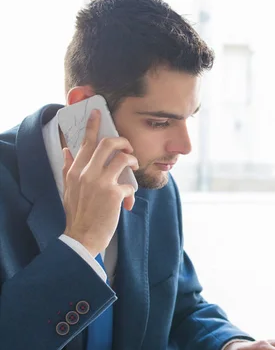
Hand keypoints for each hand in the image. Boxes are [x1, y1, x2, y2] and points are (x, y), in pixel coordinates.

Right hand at [62, 109, 138, 256]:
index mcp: (75, 170)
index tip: (98, 113)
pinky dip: (131, 192)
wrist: (82, 237)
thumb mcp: (68, 189)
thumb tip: (66, 150)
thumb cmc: (78, 213)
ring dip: (132, 161)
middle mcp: (86, 173)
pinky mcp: (113, 194)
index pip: (85, 143)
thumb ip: (68, 168)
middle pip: (108, 144)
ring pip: (122, 158)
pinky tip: (128, 201)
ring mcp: (100, 183)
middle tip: (129, 147)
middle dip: (123, 141)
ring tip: (133, 168)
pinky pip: (130, 185)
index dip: (93, 126)